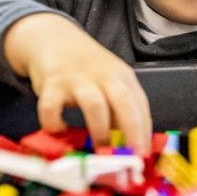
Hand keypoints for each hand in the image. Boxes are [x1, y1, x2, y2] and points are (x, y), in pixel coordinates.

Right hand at [3, 12, 152, 154]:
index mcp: (121, 76)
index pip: (140, 104)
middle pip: (124, 101)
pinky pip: (52, 108)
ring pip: (94, 104)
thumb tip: (129, 144)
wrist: (54, 39)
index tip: (144, 154)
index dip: (144, 131)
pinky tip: (58, 130)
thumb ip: (119, 108)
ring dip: (99, 130)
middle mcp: (103, 75)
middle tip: (129, 156)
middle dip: (131, 130)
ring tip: (98, 148)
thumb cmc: (86, 68)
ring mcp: (77, 79)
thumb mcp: (110, 81)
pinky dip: (54, 124)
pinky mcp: (52, 84)